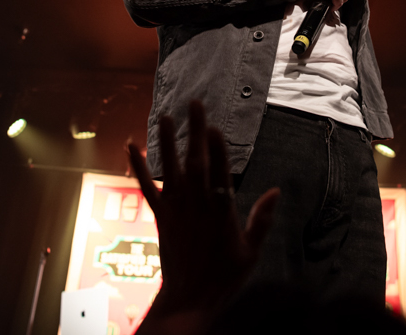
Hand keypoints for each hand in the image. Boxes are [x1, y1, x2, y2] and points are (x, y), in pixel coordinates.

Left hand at [128, 102, 279, 325]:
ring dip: (168, 141)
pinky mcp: (160, 217)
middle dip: (195, 132)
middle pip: (196, 162)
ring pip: (171, 169)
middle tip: (195, 104)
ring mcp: (175, 210)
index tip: (215, 126)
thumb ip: (261, 220)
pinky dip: (138, 166)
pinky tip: (130, 145)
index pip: (219, 173)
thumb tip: (275, 191)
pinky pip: (147, 188)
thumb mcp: (251, 252)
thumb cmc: (224, 276)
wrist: (188, 300)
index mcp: (220, 212)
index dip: (217, 148)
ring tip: (166, 115)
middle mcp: (196, 206)